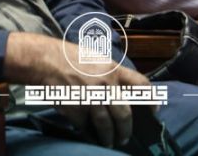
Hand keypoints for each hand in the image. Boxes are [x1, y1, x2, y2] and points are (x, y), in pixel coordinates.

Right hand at [4, 32, 150, 147]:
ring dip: (109, 138)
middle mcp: (106, 85)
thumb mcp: (96, 59)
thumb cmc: (69, 57)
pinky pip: (87, 127)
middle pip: (124, 115)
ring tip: (110, 142)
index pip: (141, 85)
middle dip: (126, 130)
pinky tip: (90, 134)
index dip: (151, 100)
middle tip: (125, 137)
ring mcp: (91, 99)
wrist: (44, 60)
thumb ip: (111, 74)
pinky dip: (89, 132)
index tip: (153, 111)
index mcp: (113, 69)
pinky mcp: (76, 110)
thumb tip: (123, 93)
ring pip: (107, 126)